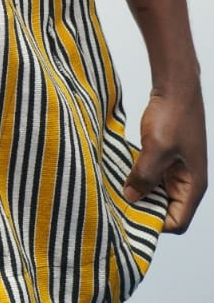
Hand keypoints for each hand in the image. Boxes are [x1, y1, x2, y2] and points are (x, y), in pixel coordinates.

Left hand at [124, 80, 207, 232]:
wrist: (175, 85)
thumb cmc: (173, 114)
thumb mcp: (156, 148)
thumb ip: (144, 176)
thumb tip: (130, 198)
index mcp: (193, 185)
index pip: (177, 222)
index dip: (155, 224)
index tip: (129, 218)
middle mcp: (188, 181)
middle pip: (166, 209)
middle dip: (144, 208)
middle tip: (117, 205)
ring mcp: (177, 169)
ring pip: (157, 192)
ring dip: (139, 191)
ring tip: (116, 190)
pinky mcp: (167, 157)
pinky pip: (153, 176)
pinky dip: (139, 177)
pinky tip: (121, 173)